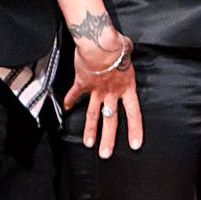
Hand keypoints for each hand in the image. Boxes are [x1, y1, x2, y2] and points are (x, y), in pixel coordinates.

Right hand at [62, 11, 142, 158]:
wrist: (98, 45)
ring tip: (88, 144)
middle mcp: (112, 93)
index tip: (135, 145)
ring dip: (90, 130)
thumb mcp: (127, 50)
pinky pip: (75, 94)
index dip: (135, 130)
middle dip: (108, 139)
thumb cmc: (115, 46)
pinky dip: (69, 100)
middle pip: (111, 120)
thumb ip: (127, 54)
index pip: (134, 113)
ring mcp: (96, 90)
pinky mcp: (82, 84)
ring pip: (93, 115)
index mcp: (126, 87)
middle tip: (105, 155)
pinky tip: (66, 108)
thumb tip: (126, 47)